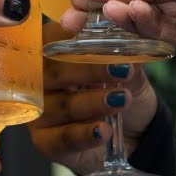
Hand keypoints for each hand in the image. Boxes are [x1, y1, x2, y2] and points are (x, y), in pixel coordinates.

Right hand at [27, 20, 159, 174]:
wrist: (135, 132)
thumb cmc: (122, 90)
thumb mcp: (129, 68)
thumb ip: (125, 54)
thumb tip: (126, 40)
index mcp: (55, 54)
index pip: (52, 39)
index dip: (67, 34)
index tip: (90, 32)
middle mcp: (40, 82)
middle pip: (53, 72)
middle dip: (89, 70)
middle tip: (122, 71)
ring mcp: (40, 113)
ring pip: (60, 105)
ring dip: (92, 102)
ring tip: (122, 100)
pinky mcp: (45, 143)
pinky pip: (61, 138)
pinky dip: (84, 134)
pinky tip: (104, 130)